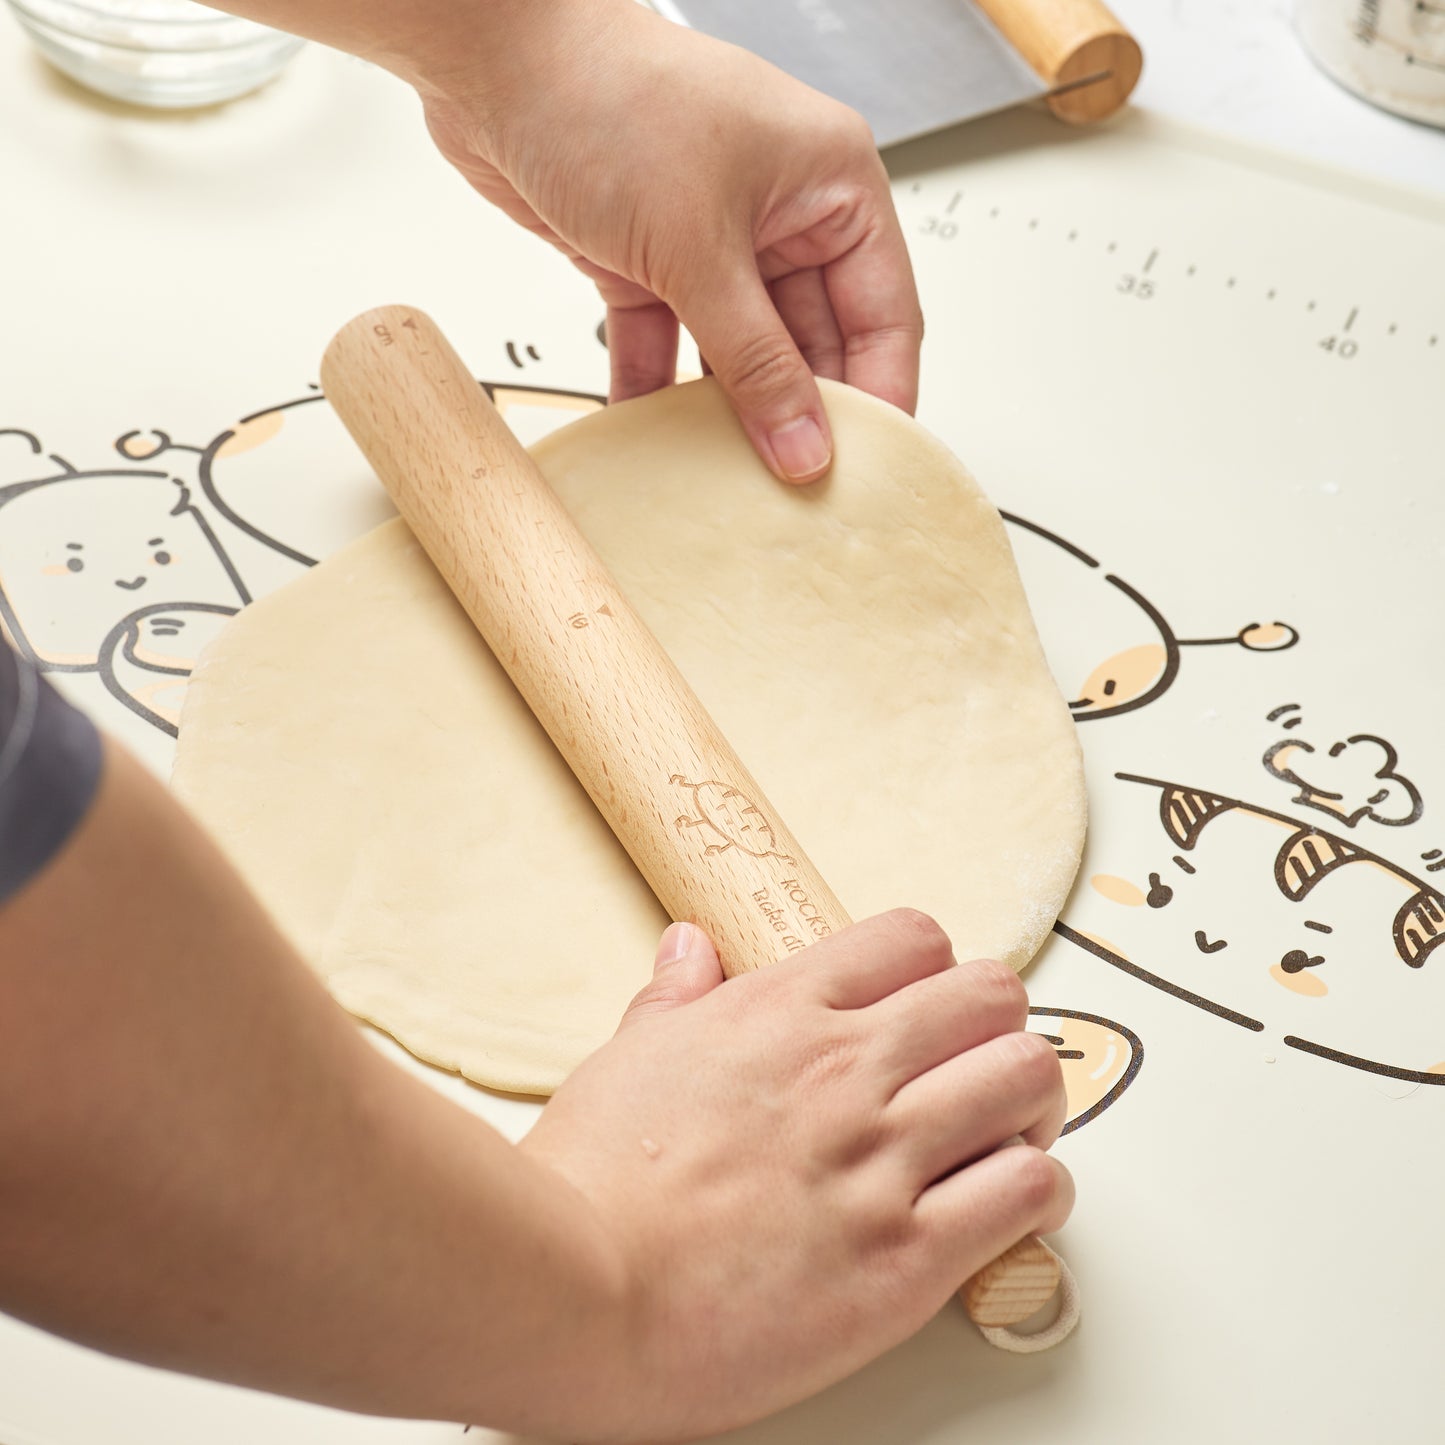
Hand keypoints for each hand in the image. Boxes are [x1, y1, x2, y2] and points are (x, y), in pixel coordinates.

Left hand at [416, 0, 923, 482]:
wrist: (491, 61)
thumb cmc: (607, 96)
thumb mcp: (699, 248)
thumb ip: (756, 361)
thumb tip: (804, 444)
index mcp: (831, 186)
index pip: (882, 314)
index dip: (880, 397)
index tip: (868, 472)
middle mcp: (781, 214)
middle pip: (813, 342)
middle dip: (801, 414)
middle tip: (795, 492)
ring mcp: (714, 240)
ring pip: (741, 352)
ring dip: (729, 412)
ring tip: (730, 481)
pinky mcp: (650, 262)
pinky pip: (670, 345)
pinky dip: (658, 389)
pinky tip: (655, 443)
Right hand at [521, 909, 1072, 1441]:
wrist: (575, 1294)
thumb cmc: (591, 1184)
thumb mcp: (628, 1059)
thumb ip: (675, 998)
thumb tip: (691, 945)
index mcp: (780, 1011)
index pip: (913, 939)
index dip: (933, 970)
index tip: (926, 1010)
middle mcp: (845, 1069)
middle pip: (991, 996)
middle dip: (995, 1026)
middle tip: (977, 1068)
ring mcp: (881, 1159)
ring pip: (1027, 1077)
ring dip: (1030, 1103)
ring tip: (1005, 1133)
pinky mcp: (905, 1257)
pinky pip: (1027, 1191)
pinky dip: (1038, 1191)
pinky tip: (1007, 1205)